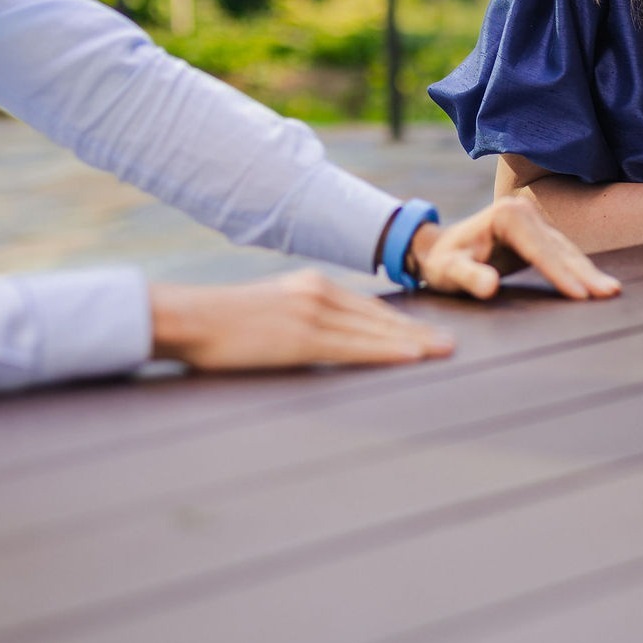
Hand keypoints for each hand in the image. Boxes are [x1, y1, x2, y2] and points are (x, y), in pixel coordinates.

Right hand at [149, 270, 453, 370]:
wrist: (191, 317)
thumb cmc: (221, 323)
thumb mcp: (269, 310)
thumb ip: (298, 318)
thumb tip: (318, 340)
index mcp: (310, 285)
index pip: (366, 307)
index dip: (400, 322)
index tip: (426, 333)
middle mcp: (317, 293)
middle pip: (378, 316)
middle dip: (416, 332)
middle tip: (450, 344)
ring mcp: (312, 313)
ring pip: (374, 331)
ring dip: (412, 342)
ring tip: (442, 352)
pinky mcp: (302, 337)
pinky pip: (354, 348)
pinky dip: (386, 351)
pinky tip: (410, 357)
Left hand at [409, 196, 621, 300]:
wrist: (438, 250)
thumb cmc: (442, 263)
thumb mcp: (447, 272)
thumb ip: (467, 277)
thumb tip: (489, 287)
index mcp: (505, 216)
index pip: (539, 249)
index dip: (559, 273)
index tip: (579, 295)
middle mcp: (523, 212)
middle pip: (558, 248)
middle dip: (583, 272)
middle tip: (609, 294)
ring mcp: (533, 221)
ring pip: (566, 249)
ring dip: (588, 271)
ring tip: (612, 292)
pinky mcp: (538, 234)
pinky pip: (563, 253)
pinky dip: (580, 270)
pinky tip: (597, 285)